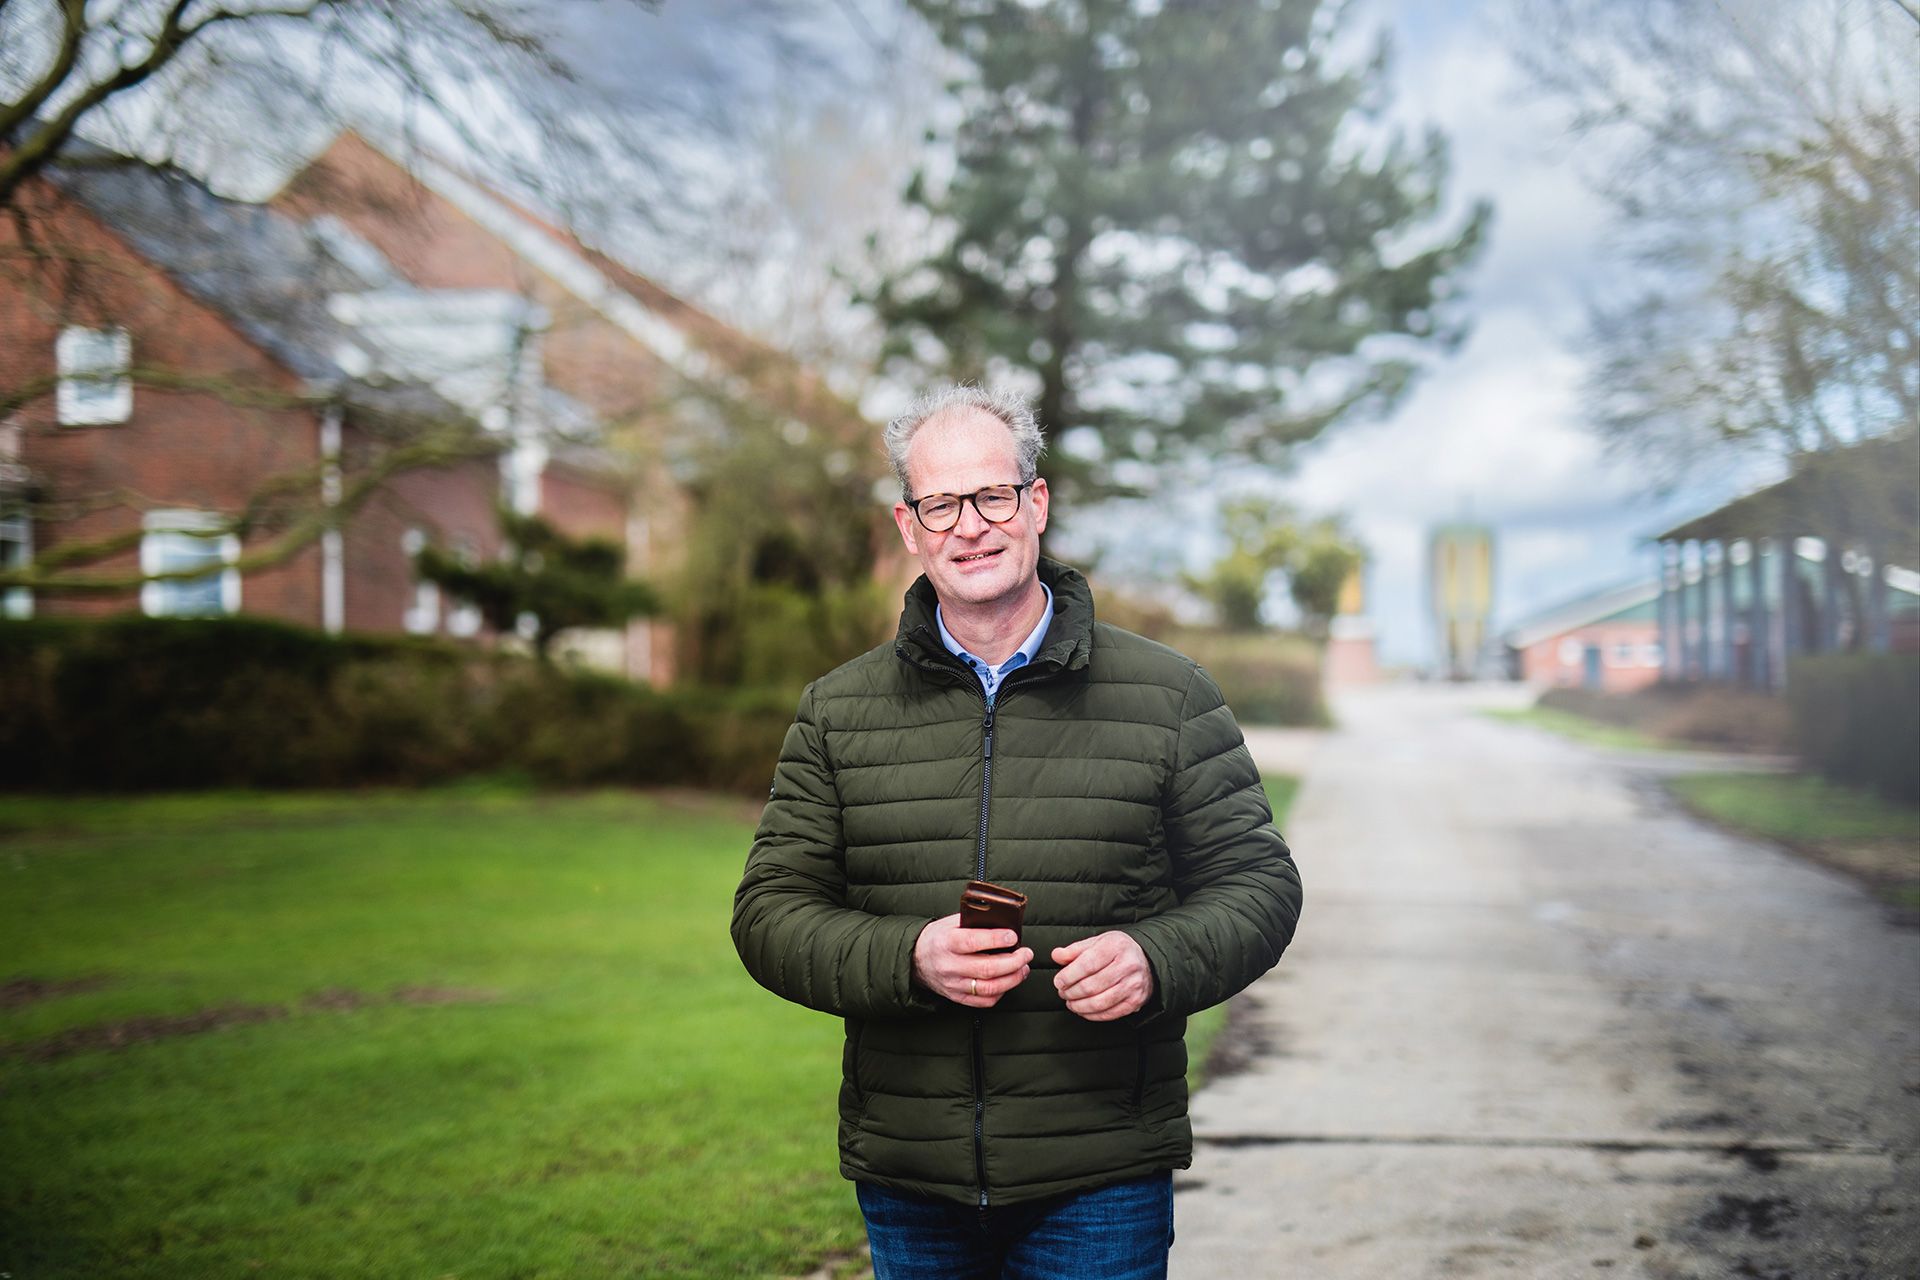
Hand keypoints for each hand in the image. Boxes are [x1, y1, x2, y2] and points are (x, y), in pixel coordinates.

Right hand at [913, 914, 1032, 1007]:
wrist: (917, 960)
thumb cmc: (938, 938)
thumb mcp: (951, 922)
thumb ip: (974, 921)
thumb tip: (1003, 919)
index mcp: (946, 942)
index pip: (972, 942)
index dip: (995, 939)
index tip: (1013, 936)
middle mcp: (949, 965)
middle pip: (986, 969)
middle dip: (1013, 962)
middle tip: (1026, 954)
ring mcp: (953, 984)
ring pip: (989, 988)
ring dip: (1012, 978)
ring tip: (1023, 968)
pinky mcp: (957, 997)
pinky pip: (984, 1001)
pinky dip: (1001, 992)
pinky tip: (1008, 981)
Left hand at [1052, 932, 1153, 1021]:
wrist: (1146, 960)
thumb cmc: (1117, 950)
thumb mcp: (1097, 942)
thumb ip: (1075, 950)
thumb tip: (1056, 955)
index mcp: (1115, 946)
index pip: (1087, 964)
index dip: (1068, 976)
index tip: (1058, 982)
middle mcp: (1127, 965)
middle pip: (1091, 985)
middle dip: (1071, 992)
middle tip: (1062, 993)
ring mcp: (1133, 985)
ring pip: (1099, 1002)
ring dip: (1079, 1006)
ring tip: (1070, 1002)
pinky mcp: (1135, 1001)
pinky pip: (1110, 1013)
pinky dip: (1092, 1015)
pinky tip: (1083, 1010)